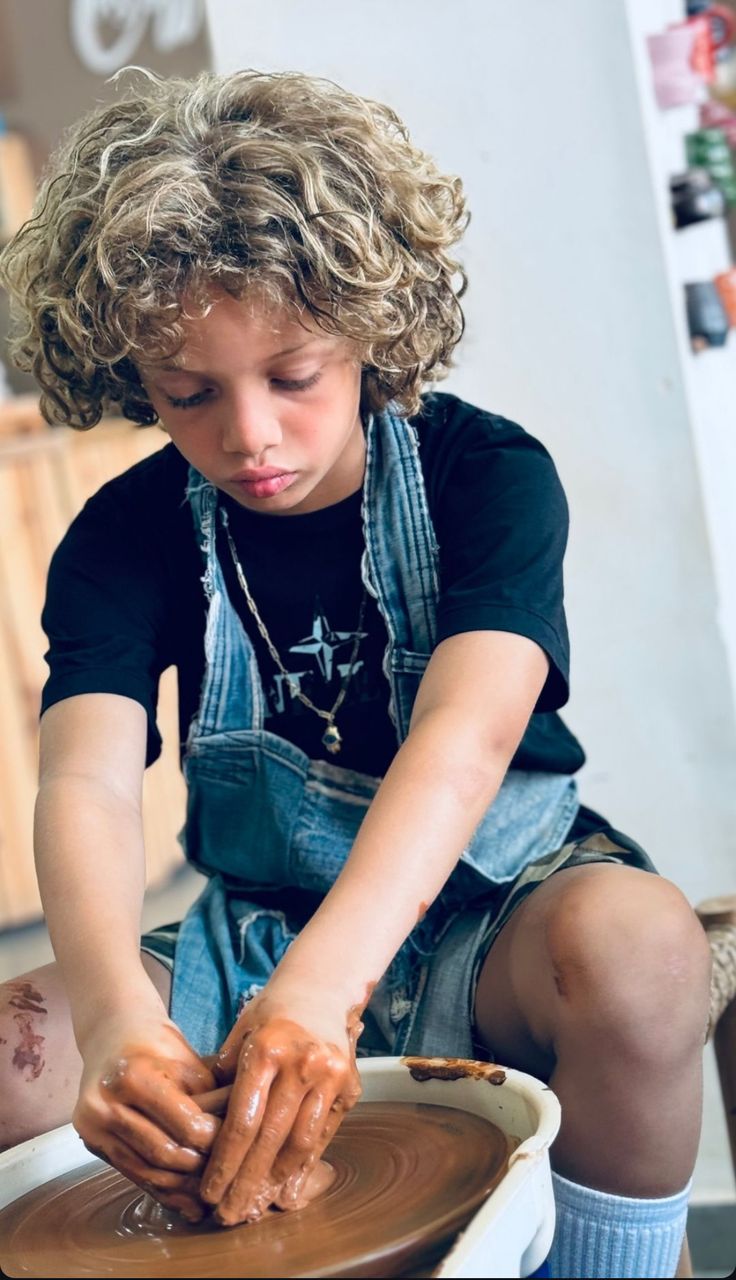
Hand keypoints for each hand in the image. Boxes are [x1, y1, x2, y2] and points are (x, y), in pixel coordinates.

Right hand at [74, 1012, 218, 1221]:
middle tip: (227, 1176)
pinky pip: (132, 1173)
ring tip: (209, 1198)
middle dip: (200, 1170)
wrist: (113, 1035)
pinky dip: (160, 1190)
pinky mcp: (90, 1142)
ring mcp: (93, 1126)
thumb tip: (239, 1140)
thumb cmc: (159, 1046)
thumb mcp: (190, 1063)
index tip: (238, 1148)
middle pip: (164, 1154)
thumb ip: (210, 1100)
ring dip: (180, 1188)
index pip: (186, 1126)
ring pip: (146, 1171)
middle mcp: (106, 1104)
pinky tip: (184, 1202)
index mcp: (134, 1076)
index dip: (216, 1141)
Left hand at [200, 987, 362, 1225]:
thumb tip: (202, 1129)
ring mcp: (329, 1075)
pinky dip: (304, 1166)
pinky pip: (323, 1135)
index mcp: (266, 1050)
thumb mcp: (239, 1036)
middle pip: (270, 1139)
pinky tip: (287, 1191)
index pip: (243, 1121)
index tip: (209, 1191)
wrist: (320, 988)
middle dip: (245, 1183)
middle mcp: (301, 1064)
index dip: (224, 1163)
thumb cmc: (271, 1014)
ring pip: (300, 1144)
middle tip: (227, 1215)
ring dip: (275, 1182)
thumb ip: (224, 1078)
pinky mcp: (349, 1086)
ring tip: (254, 1208)